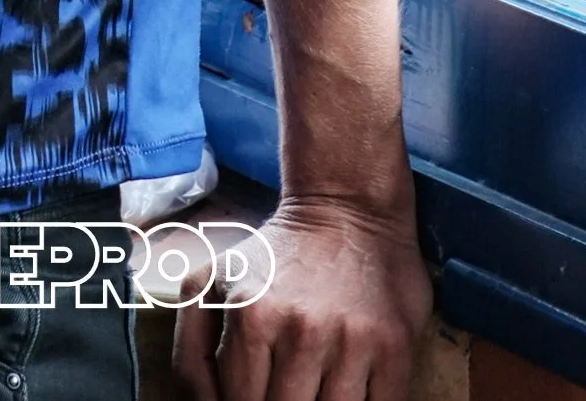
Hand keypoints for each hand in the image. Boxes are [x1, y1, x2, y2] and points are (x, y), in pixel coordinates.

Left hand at [169, 195, 430, 400]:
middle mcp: (302, 331)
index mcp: (252, 316)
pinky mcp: (393, 349)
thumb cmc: (276, 255)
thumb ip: (192, 348)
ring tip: (313, 388)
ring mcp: (351, 342)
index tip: (253, 394)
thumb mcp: (212, 281)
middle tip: (285, 389)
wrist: (348, 204)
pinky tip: (346, 392)